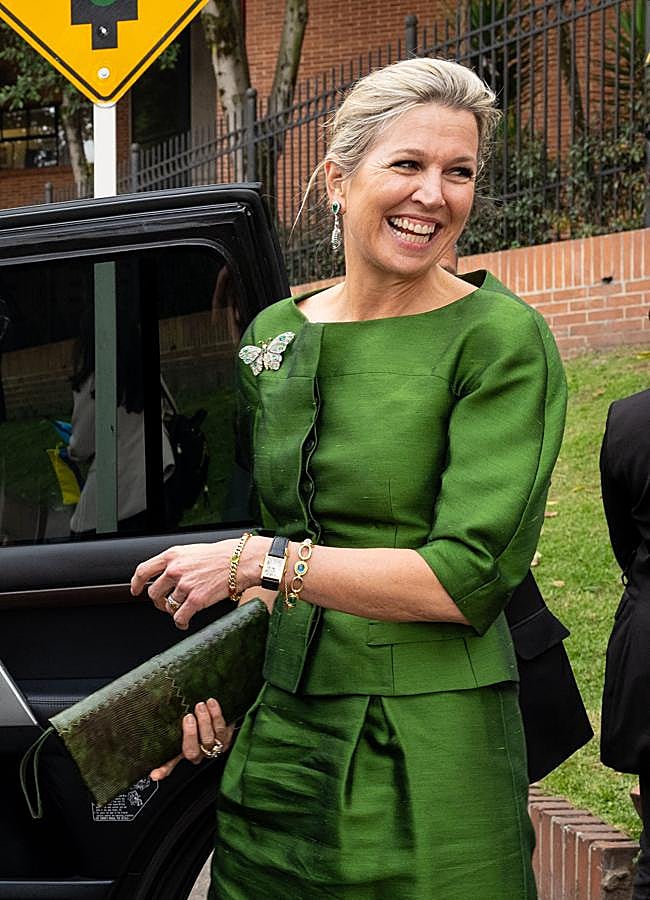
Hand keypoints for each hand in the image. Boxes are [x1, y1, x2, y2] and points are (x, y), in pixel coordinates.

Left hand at [130, 539, 263, 629]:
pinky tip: (184, 622)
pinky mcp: (196, 600)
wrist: (242, 561)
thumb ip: (178, 562)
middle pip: (153, 592)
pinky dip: (180, 622)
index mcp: (173, 555)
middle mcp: (175, 569)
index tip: (135, 590)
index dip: (136, 583)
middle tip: (165, 604)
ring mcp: (185, 585)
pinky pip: (180, 617)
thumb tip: (167, 576)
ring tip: (180, 612)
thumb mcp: (193, 551)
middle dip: (158, 601)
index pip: (144, 570)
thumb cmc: (223, 555)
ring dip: (172, 611)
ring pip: (167, 605)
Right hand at [150, 698, 234, 780]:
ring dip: (205, 721)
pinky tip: (212, 704)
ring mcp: (213, 749)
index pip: (170, 764)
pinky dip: (217, 715)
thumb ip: (173, 725)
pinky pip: (222, 729)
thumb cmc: (197, 719)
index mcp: (182, 752)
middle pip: (192, 751)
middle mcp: (198, 754)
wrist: (220, 715)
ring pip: (208, 739)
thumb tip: (151, 721)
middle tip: (188, 717)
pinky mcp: (226, 740)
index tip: (155, 774)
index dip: (163, 770)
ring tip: (201, 706)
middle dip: (190, 734)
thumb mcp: (183, 724)